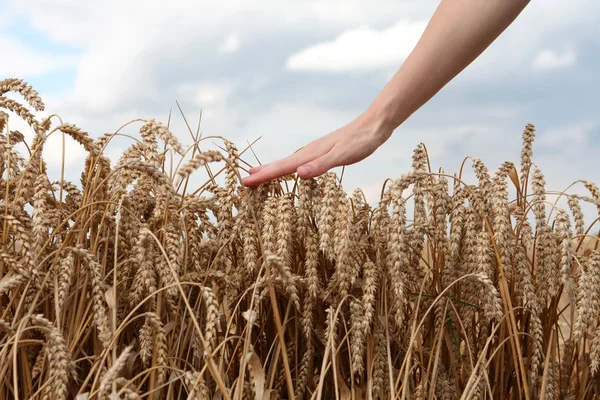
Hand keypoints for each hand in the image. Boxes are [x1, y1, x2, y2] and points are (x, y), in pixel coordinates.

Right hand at [241, 108, 394, 186]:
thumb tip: (298, 174)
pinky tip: (290, 169)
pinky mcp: (323, 152)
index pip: (282, 168)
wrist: (374, 125)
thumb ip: (321, 165)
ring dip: (272, 169)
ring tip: (257, 174)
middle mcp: (309, 152)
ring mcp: (315, 151)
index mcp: (311, 154)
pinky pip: (299, 162)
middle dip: (263, 173)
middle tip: (244, 181)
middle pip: (281, 164)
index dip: (264, 176)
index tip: (245, 182)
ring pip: (288, 162)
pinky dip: (288, 167)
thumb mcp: (342, 156)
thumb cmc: (361, 142)